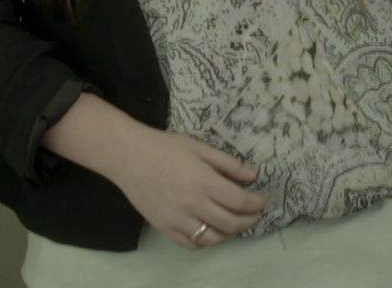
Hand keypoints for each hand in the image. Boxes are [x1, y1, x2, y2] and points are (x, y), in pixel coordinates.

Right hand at [106, 127, 267, 248]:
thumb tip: (253, 176)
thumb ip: (228, 164)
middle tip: (254, 214)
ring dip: (229, 233)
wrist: (128, 156)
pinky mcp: (164, 227)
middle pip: (230, 223)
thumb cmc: (165, 147)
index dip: (256, 204)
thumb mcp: (200, 147)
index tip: (262, 200)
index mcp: (204, 182)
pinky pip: (190, 244)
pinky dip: (205, 242)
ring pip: (212, 238)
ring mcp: (177, 219)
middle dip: (248, 220)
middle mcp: (193, 205)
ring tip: (234, 224)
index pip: (239, 202)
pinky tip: (210, 232)